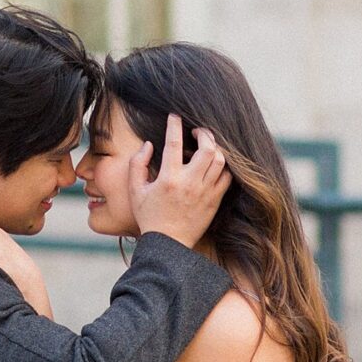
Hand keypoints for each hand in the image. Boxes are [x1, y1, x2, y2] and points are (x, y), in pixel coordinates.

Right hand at [128, 114, 230, 249]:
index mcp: (168, 178)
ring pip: (220, 161)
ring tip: (206, 146)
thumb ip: (138, 164)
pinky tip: (213, 164)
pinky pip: (226, 177)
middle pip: (207, 148)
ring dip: (215, 148)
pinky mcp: (214, 201)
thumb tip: (149, 144)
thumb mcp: (135, 190)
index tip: (174, 116)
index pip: (174, 143)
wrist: (168, 245)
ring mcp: (205, 192)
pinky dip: (222, 167)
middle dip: (204, 134)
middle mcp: (189, 183)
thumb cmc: (149, 216)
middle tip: (197, 131)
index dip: (174, 124)